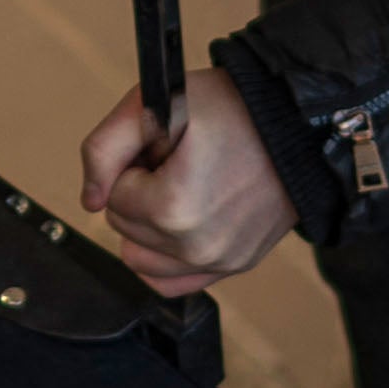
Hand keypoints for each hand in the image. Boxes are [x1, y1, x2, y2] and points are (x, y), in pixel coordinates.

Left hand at [83, 67, 294, 294]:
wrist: (298, 124)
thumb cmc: (233, 108)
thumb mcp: (155, 105)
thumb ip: (103, 149)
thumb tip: (90, 200)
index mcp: (173, 209)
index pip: (113, 197)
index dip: (134, 165)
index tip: (166, 148)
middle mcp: (196, 247)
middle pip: (125, 228)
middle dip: (141, 192)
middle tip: (180, 162)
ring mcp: (219, 262)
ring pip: (141, 256)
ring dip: (150, 224)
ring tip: (186, 187)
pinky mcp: (235, 266)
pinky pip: (171, 282)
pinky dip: (164, 257)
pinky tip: (180, 223)